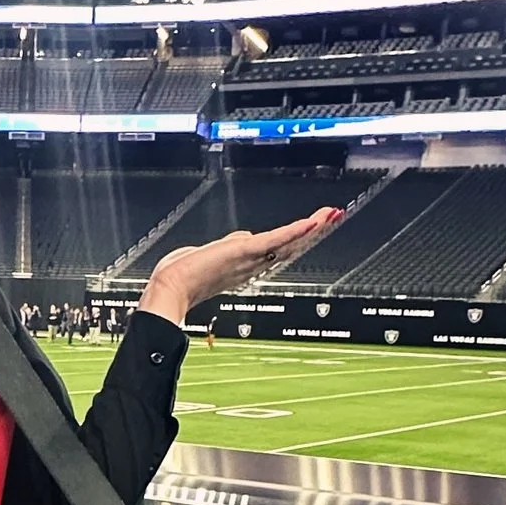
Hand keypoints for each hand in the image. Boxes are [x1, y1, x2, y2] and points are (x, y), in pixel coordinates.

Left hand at [139, 204, 343, 324]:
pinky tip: (311, 223)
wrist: (172, 289)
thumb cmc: (180, 277)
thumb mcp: (208, 255)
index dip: (297, 239)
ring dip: (312, 227)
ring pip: (287, 241)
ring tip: (331, 215)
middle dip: (313, 231)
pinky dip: (294, 231)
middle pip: (289, 244)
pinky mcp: (245, 251)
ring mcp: (250, 259)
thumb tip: (240, 239)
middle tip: (333, 216)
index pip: (277, 249)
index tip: (313, 227)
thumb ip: (227, 247)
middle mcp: (252, 263)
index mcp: (244, 265)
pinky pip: (275, 239)